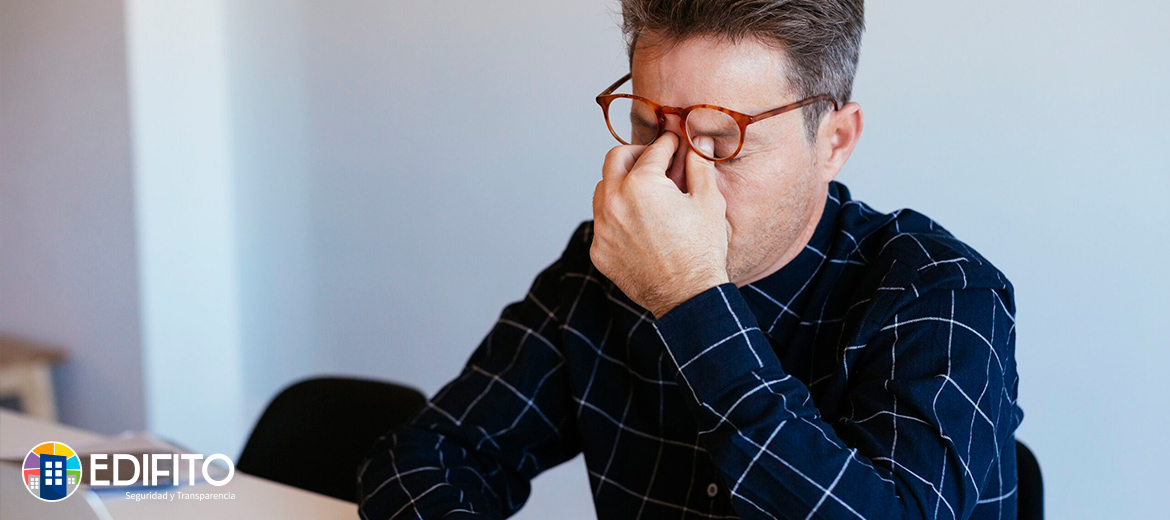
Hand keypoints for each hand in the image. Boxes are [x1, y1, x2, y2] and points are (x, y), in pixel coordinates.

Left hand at [590, 132, 730, 318]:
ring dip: (620, 184)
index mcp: (642, 184)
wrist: (687, 297)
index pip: (652, 150)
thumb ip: (699, 166)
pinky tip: (637, 223)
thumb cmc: (702, 250)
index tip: (673, 142)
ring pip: (602, 189)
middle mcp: (614, 202)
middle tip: (652, 159)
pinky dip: (616, 216)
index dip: (667, 143)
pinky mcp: (599, 250)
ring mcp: (603, 228)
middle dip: (635, 153)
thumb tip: (698, 142)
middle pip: (614, 159)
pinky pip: (601, 222)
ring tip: (643, 191)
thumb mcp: (708, 201)